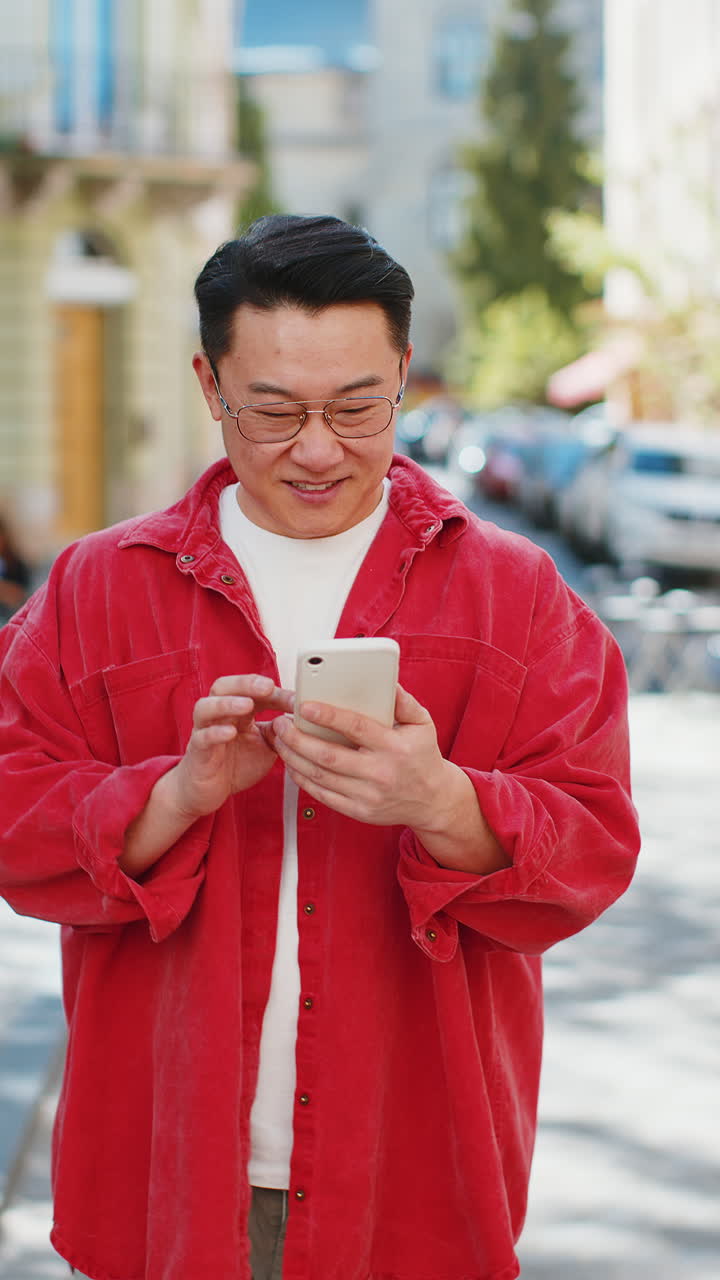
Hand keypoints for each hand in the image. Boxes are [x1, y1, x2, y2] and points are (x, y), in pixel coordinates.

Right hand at [170, 675, 292, 820]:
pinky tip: (229, 733)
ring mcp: (204, 732)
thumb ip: (281, 732)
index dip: (276, 693)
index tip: (296, 699)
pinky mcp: (197, 752)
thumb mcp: (266, 747)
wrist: (207, 792)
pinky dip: (215, 733)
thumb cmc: (235, 765)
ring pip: (206, 707)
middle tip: (267, 686)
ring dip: (226, 703)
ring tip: (246, 704)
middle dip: (245, 683)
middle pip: (224, 687)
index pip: (254, 692)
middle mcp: (219, 717)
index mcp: (238, 712)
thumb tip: (304, 721)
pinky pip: (202, 738)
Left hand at [271, 684, 507, 873]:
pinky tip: (292, 764)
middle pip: (329, 756)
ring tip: (279, 740)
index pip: (356, 728)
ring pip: (320, 776)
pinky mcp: (358, 811)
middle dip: (298, 738)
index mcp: (394, 747)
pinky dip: (302, 779)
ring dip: (293, 757)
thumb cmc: (423, 756)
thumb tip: (386, 680)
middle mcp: (380, 773)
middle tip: (281, 723)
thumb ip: (404, 701)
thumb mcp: (422, 723)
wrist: (433, 800)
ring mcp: (367, 795)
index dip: (328, 717)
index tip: (305, 706)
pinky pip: (322, 795)